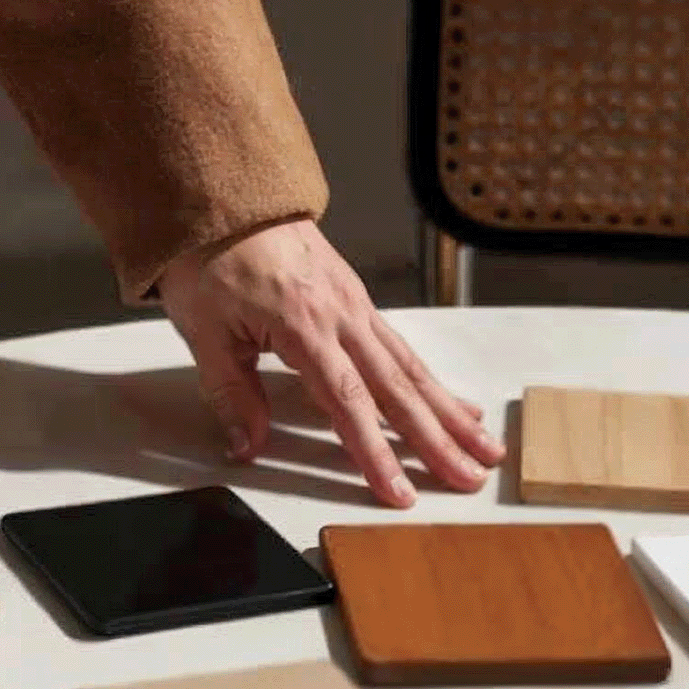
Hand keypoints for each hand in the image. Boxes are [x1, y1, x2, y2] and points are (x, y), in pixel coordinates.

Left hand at [158, 218, 502, 504]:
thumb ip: (231, 394)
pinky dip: (430, 379)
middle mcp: (342, 314)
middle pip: (398, 389)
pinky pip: (400, 346)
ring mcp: (354, 304)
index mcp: (304, 325)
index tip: (398, 491)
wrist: (222, 197)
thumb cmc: (208, 257)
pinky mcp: (355, 297)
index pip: (348, 402)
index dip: (375, 452)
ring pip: (410, 367)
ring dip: (449, 412)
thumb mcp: (204, 330)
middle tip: (469, 479)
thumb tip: (248, 446)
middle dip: (436, 441)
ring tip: (484, 447)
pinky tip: (451, 401)